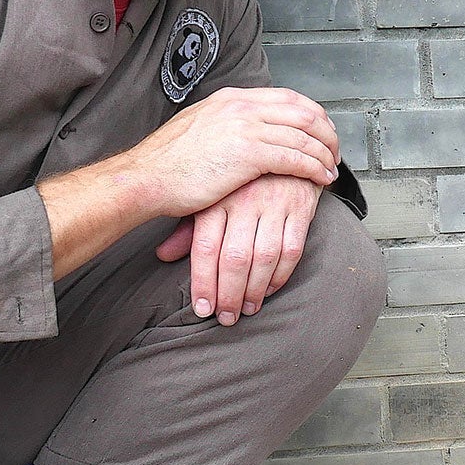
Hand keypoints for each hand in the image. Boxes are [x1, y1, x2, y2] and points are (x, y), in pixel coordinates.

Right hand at [37, 86, 339, 280]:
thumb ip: (228, 125)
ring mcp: (246, 127)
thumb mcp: (202, 129)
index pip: (288, 98)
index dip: (314, 115)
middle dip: (326, 133)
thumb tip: (248, 133)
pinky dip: (315, 168)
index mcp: (232, 98)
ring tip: (333, 170)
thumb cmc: (170, 164)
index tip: (323, 133)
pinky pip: (296, 158)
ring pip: (304, 135)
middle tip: (336, 153)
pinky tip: (322, 180)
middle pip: (303, 112)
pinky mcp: (249, 154)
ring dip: (325, 154)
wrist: (147, 177)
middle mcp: (242, 106)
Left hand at [156, 173, 323, 323]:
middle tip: (226, 317)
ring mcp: (274, 203)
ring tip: (248, 309)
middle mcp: (244, 200)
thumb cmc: (241, 180)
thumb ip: (188, 229)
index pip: (206, 248)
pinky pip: (291, 250)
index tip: (203, 309)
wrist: (282, 147)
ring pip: (264, 258)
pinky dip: (281, 275)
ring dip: (256, 290)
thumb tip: (163, 255)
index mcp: (217, 199)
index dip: (204, 282)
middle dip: (230, 294)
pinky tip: (270, 289)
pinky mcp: (301, 208)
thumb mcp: (210, 198)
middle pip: (235, 258)